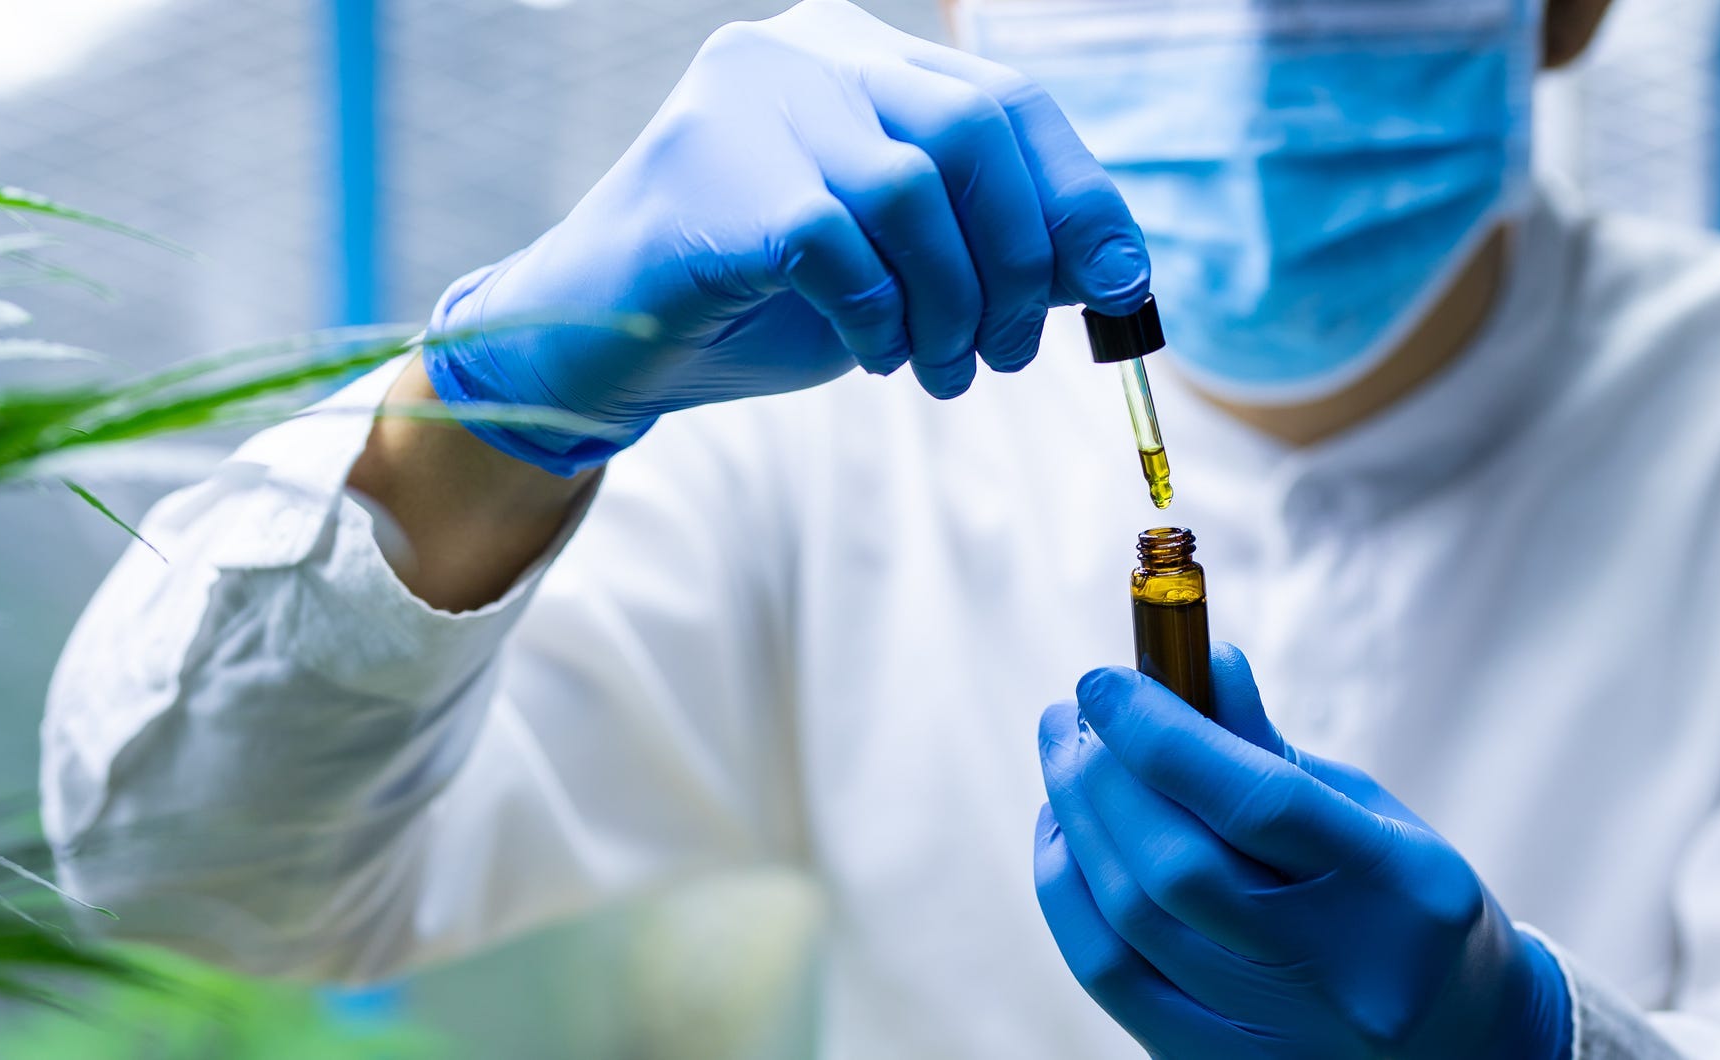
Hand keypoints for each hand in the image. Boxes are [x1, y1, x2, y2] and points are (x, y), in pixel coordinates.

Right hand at [421, 0, 1149, 474]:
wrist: (597, 342)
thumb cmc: (754, 300)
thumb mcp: (898, 268)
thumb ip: (992, 249)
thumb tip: (1116, 268)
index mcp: (856, 53)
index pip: (1007, 100)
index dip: (1078, 195)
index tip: (1121, 286)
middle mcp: (804, 51)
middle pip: (974, 128)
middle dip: (1020, 260)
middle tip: (1010, 353)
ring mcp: (746, 104)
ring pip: (911, 190)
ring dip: (950, 305)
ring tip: (937, 371)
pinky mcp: (705, 177)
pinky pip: (835, 244)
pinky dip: (874, 315)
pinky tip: (869, 355)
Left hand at [1033, 645, 1571, 1058]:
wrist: (1465, 1044)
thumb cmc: (1407, 906)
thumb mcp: (1373, 818)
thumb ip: (1272, 752)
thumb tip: (1193, 660)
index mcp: (1400, 892)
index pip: (1257, 804)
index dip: (1162, 735)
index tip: (1103, 681)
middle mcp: (1340, 974)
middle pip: (1176, 867)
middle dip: (1103, 776)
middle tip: (1073, 715)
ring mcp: (1278, 1034)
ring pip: (1129, 921)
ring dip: (1076, 822)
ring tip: (1065, 758)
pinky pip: (1107, 974)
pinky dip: (1068, 892)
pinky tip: (1064, 834)